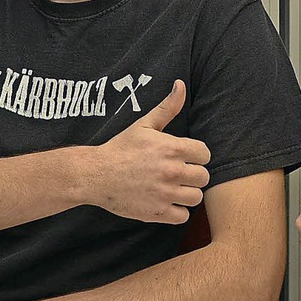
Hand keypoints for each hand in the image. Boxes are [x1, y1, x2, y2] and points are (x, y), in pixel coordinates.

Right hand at [85, 80, 210, 223]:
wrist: (95, 174)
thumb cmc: (121, 148)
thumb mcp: (144, 124)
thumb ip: (167, 107)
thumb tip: (180, 84)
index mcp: (171, 148)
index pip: (205, 154)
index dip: (197, 155)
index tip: (186, 157)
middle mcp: (171, 171)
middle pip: (204, 177)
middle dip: (194, 174)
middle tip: (180, 173)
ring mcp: (165, 193)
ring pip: (196, 197)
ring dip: (188, 193)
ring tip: (175, 188)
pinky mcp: (157, 212)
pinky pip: (183, 216)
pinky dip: (177, 211)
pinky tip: (167, 202)